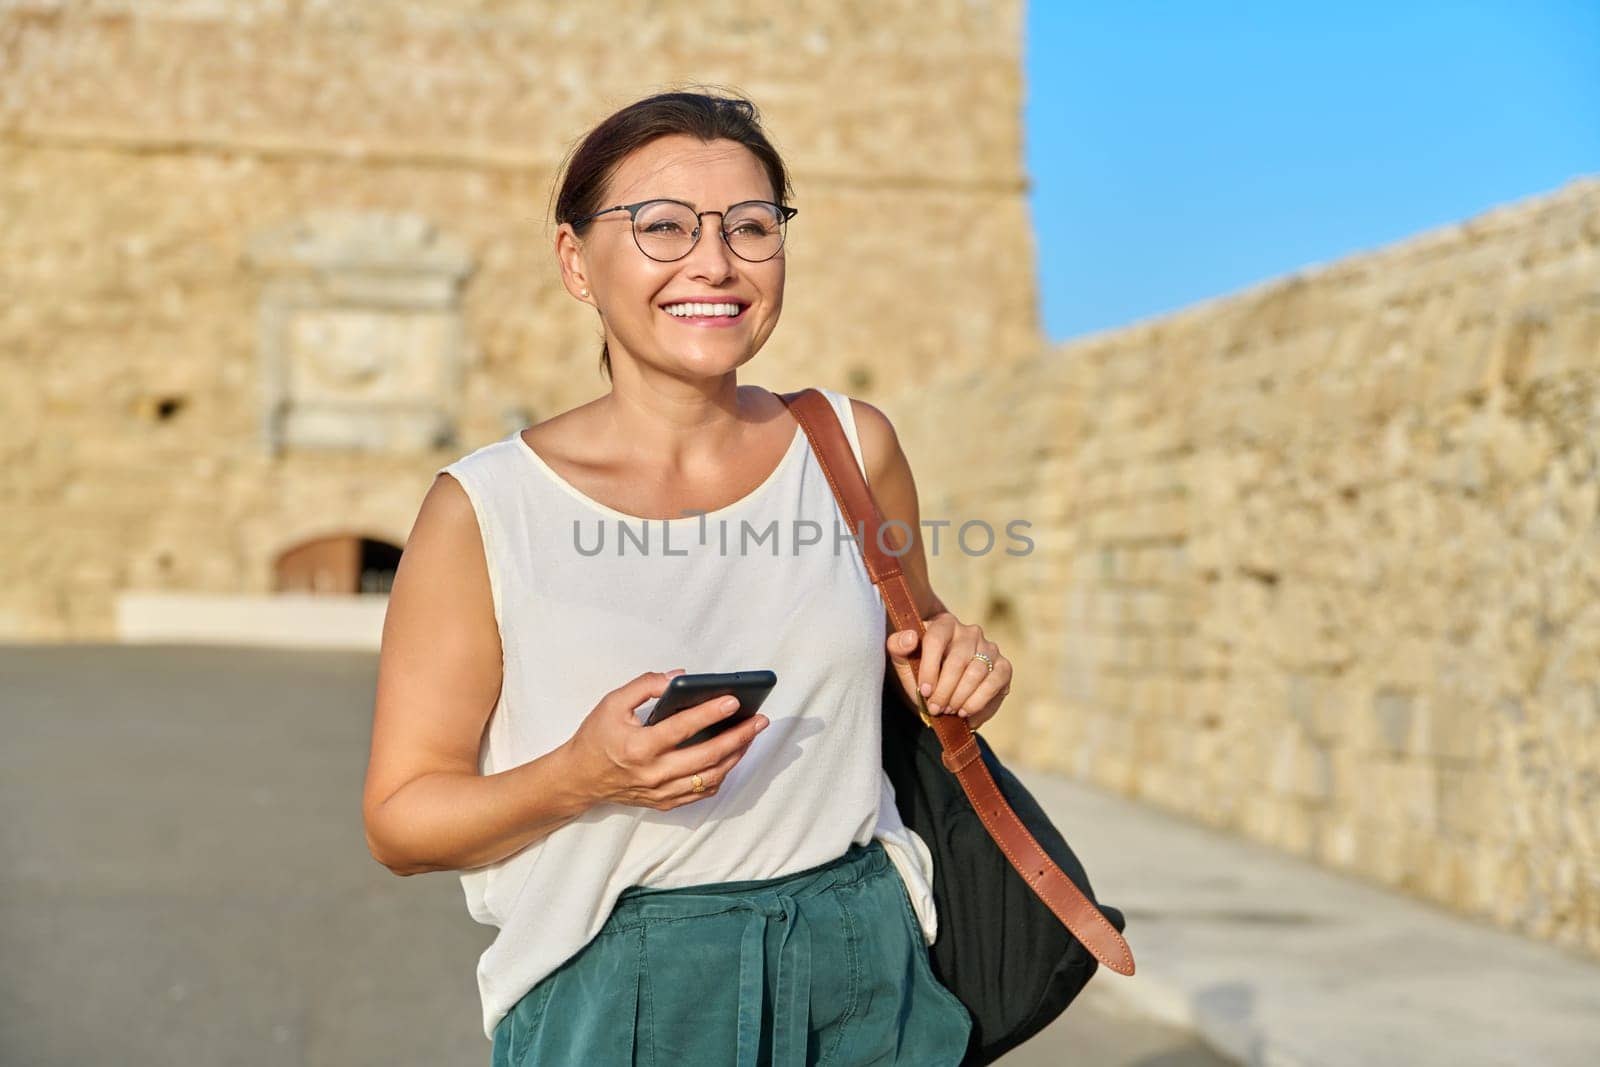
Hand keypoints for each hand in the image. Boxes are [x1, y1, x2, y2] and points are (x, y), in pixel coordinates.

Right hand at [562, 669, 769, 810]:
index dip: (710, 713)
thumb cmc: (596, 737)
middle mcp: (653, 773)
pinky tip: (732, 757)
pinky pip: (702, 792)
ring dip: (736, 756)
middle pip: (707, 756)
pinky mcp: (665, 802)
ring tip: (751, 735)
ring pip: (710, 777)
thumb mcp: (612, 703)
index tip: (734, 701)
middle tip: (759, 720)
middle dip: (738, 737)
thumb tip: (679, 677)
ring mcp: (661, 792)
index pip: (683, 728)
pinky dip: (721, 774)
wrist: (579, 778)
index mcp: (639, 747)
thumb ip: (645, 686)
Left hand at [887, 612, 1012, 729]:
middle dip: (945, 690)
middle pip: (958, 661)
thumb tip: (911, 637)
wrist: (941, 683)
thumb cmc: (920, 669)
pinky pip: (995, 683)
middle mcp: (970, 632)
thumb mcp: (903, 660)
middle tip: (935, 708)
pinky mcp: (1003, 667)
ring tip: (950, 711)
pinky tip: (966, 714)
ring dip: (961, 698)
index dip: (929, 668)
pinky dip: (980, 703)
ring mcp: (989, 648)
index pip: (936, 640)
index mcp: (944, 624)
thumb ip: (898, 646)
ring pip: (977, 673)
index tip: (924, 691)